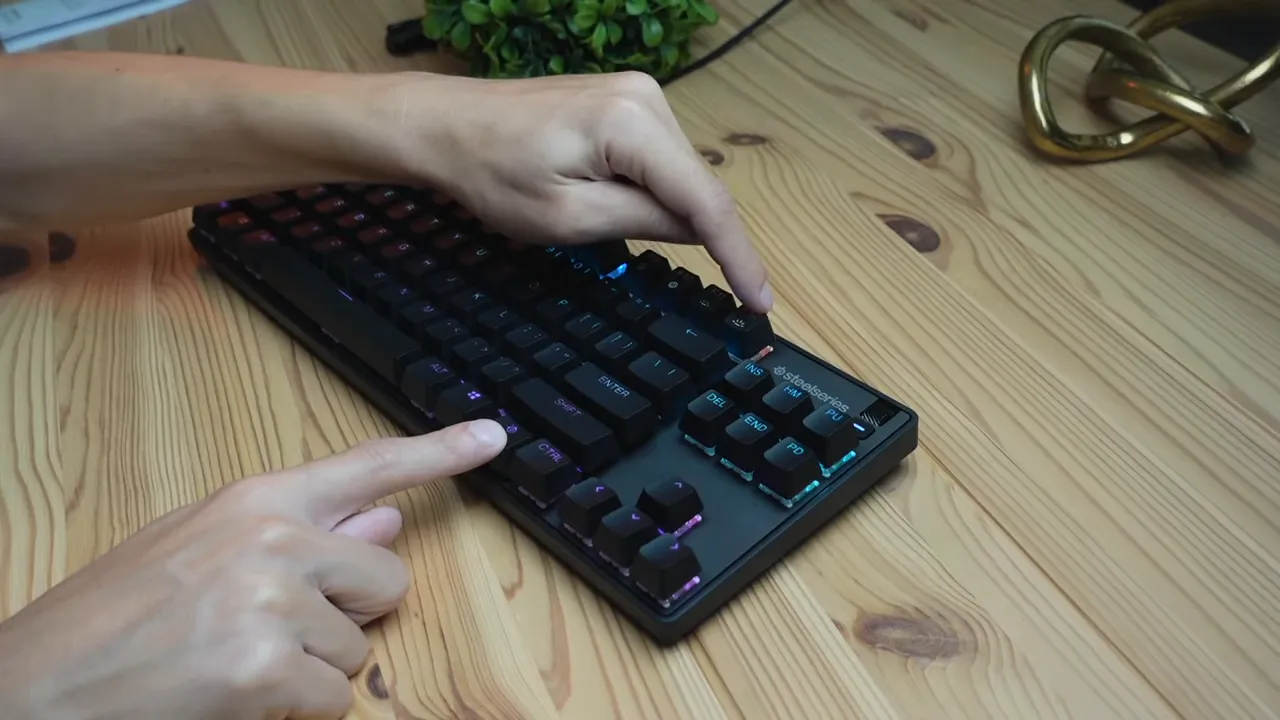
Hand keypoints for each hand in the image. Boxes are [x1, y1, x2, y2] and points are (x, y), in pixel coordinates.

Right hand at [0, 419, 507, 719]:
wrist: (31, 689)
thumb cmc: (110, 622)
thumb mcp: (197, 552)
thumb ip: (296, 535)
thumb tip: (383, 523)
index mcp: (254, 501)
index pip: (368, 465)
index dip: (439, 451)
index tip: (493, 436)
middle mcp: (273, 538)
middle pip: (386, 582)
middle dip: (348, 617)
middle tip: (269, 632)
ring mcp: (272, 600)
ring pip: (356, 651)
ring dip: (309, 672)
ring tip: (229, 663)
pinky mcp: (267, 668)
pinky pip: (334, 701)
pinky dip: (294, 714)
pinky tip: (234, 698)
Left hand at [390, 71, 772, 312]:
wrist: (447, 125)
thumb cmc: (491, 173)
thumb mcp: (567, 218)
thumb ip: (642, 222)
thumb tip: (700, 232)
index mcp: (631, 124)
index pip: (704, 200)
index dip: (738, 255)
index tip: (761, 302)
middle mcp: (647, 98)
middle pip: (697, 186)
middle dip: (698, 236)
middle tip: (670, 277)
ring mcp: (639, 95)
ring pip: (681, 175)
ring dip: (667, 211)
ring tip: (598, 221)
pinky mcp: (628, 102)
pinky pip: (661, 160)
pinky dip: (654, 191)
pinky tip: (613, 205)